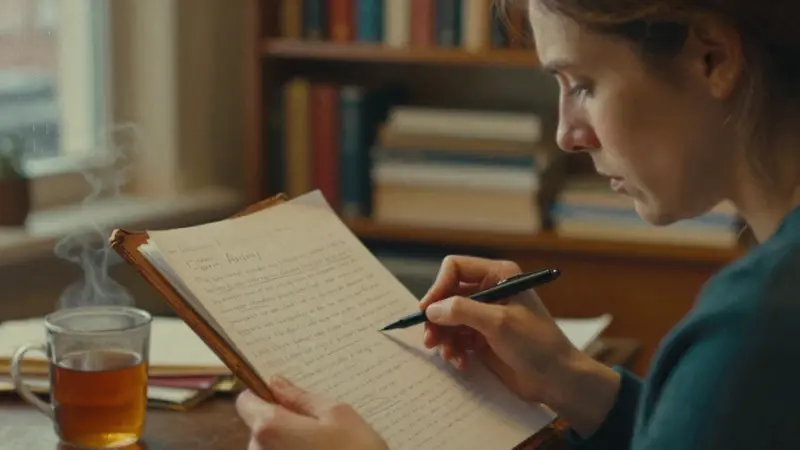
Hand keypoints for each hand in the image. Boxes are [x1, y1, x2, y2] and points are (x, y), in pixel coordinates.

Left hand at [235, 376, 387, 449]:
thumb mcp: (338, 415)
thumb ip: (302, 398)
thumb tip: (277, 384)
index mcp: (270, 428)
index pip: (246, 402)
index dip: (265, 395)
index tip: (286, 398)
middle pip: (260, 428)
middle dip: (283, 424)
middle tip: (317, 429)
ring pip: (270, 448)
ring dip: (289, 446)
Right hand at [419, 255, 582, 405]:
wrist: (557, 379)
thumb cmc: (537, 344)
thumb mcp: (498, 323)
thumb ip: (462, 311)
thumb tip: (432, 309)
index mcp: (498, 275)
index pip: (456, 268)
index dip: (439, 287)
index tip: (428, 311)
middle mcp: (490, 291)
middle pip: (448, 295)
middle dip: (437, 318)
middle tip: (430, 340)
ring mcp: (485, 315)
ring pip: (448, 319)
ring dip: (444, 337)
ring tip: (448, 355)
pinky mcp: (483, 337)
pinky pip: (456, 338)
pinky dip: (454, 349)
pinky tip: (461, 362)